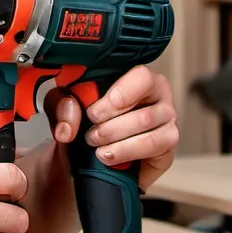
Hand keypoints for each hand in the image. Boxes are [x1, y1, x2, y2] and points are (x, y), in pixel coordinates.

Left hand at [47, 65, 178, 191]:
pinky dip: (128, 152)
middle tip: (91, 134)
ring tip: (97, 146)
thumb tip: (69, 122)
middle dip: (111, 127)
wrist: (86, 151)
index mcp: (134, 76)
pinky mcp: (169, 142)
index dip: (120, 94)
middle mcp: (158, 94)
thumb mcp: (65, 107)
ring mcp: (167, 118)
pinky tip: (110, 156)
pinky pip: (156, 146)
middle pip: (143, 110)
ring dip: (118, 141)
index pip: (142, 77)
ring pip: (149, 128)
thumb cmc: (83, 120)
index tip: (94, 112)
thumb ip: (62, 106)